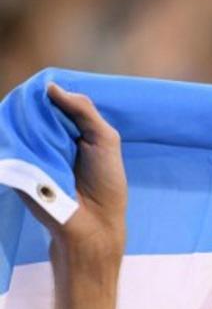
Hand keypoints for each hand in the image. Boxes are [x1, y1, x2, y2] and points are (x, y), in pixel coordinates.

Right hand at [22, 84, 127, 280]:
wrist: (92, 225)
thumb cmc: (105, 182)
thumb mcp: (104, 140)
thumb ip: (84, 111)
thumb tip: (51, 87)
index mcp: (72, 132)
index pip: (54, 104)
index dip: (48, 93)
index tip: (41, 82)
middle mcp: (50, 141)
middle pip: (33, 112)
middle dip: (31, 103)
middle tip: (25, 95)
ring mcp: (31, 154)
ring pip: (18, 127)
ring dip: (19, 118)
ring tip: (17, 108)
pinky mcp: (17, 169)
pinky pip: (8, 146)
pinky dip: (8, 134)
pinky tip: (8, 123)